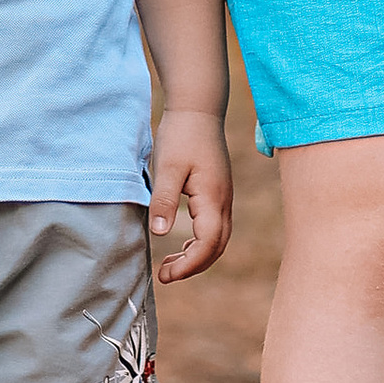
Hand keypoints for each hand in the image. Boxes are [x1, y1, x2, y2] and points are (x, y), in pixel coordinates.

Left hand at [148, 109, 231, 283]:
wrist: (198, 107)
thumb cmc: (182, 134)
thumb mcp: (167, 167)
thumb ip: (164, 200)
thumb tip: (160, 233)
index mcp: (213, 197)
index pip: (208, 244)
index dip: (189, 265)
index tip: (165, 274)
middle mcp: (223, 200)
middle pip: (217, 247)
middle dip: (193, 266)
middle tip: (164, 276)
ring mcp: (223, 196)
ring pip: (217, 239)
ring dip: (197, 256)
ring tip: (169, 265)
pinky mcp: (217, 192)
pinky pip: (214, 227)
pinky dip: (200, 243)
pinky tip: (181, 245)